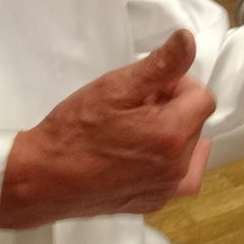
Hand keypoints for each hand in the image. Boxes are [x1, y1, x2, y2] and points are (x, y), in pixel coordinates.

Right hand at [0, 29, 215, 229]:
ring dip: (172, 132)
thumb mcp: (116, 87)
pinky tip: (145, 154)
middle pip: (194, 121)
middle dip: (171, 106)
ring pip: (189, 147)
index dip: (176, 84)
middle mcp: (177, 166)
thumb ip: (160, 64)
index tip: (148, 86)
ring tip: (136, 129)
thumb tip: (188, 41)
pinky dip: (171, 161)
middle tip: (133, 106)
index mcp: (172, 134)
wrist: (42, 178)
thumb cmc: (74, 130)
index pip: (201, 96)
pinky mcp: (153, 202)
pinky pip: (179, 177)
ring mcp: (165, 189)